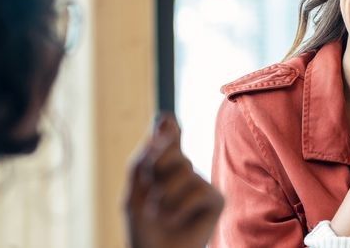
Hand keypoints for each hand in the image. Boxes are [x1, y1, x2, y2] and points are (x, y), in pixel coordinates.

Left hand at [124, 113, 223, 247]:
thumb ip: (143, 158)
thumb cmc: (143, 228)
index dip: (168, 126)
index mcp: (163, 165)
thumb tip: (161, 122)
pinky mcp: (216, 200)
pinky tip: (174, 220)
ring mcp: (202, 184)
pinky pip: (198, 191)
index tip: (164, 121)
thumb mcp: (134, 190)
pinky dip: (179, 208)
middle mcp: (185, 170)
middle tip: (150, 189)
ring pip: (184, 171)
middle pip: (172, 149)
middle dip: (155, 169)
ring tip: (160, 213)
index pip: (168, 134)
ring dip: (164, 196)